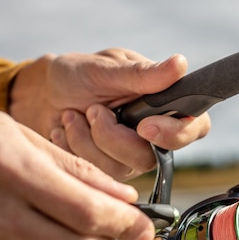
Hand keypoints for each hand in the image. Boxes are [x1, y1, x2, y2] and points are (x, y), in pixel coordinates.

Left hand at [9, 49, 210, 180]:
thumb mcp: (107, 69)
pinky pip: (97, 174)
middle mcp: (155, 136)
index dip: (177, 133)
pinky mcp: (108, 172)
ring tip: (74, 115)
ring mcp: (131, 157)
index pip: (195, 127)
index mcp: (166, 105)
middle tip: (93, 110)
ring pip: (121, 167)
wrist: (43, 96)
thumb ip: (142, 74)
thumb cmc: (79, 76)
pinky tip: (66, 130)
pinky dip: (75, 148)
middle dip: (113, 136)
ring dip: (88, 139)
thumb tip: (180, 65)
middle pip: (151, 156)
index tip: (145, 125)